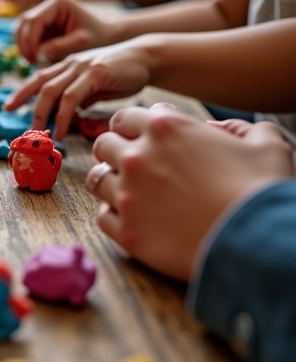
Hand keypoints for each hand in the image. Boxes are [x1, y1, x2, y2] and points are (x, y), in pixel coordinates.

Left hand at [3, 38, 153, 137]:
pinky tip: (62, 130)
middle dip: (27, 106)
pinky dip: (63, 115)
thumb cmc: (122, 73)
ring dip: (42, 114)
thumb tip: (68, 114)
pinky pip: (72, 96)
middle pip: (40, 84)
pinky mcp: (95, 73)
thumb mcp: (95, 87)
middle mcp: (70, 64)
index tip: (8, 107)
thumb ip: (81, 97)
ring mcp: (81, 67)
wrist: (147, 57)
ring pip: (52, 90)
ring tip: (41, 133)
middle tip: (25, 129)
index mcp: (68, 65)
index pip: (39, 78)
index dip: (22, 92)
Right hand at [14, 0, 114, 63]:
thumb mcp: (81, 43)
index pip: (34, 20)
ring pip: (22, 27)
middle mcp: (49, 3)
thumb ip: (60, 47)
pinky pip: (27, 33)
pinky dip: (28, 46)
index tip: (36, 59)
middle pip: (24, 22)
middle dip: (25, 44)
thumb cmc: (98, 37)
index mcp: (59, 2)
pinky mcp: (42, 21)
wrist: (107, 35)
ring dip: (24, 46)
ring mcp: (44, 11)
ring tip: (35, 61)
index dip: (31, 41)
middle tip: (33, 62)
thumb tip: (39, 53)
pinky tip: (37, 58)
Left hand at [86, 106, 293, 280]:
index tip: (143, 138)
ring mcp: (127, 195)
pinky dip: (114, 216)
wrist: (256, 243)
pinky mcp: (126, 231)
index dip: (134, 127)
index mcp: (164, 129)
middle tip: (131, 163)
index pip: (125, 117)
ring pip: (97, 179)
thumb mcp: (264, 144)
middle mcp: (137, 158)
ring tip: (128, 189)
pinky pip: (102, 217)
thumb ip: (240, 128)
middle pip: (103, 145)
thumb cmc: (260, 191)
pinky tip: (132, 217)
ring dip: (110, 181)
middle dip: (115, 151)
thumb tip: (224, 130)